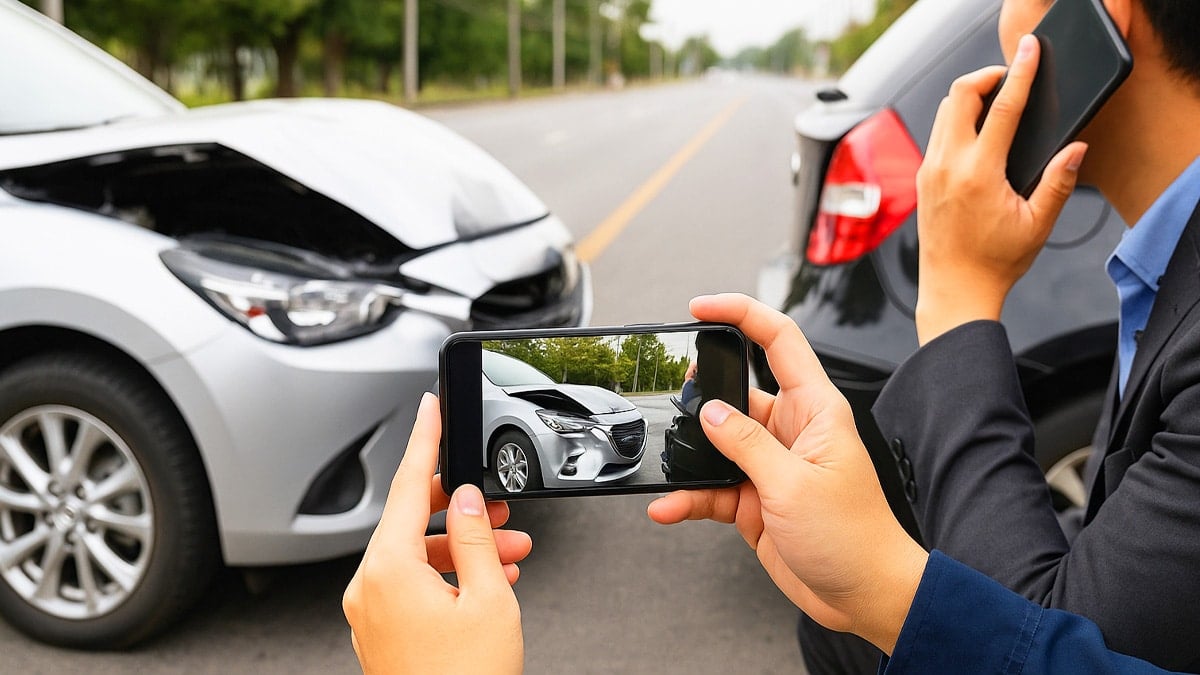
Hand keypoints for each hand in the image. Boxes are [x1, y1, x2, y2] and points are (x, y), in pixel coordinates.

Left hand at [344, 393, 531, 674]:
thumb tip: (463, 499)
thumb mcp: (488, 598)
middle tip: (494, 502)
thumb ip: (475, 538)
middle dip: (458, 509)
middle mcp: (369, 589)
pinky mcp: (384, 635)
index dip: (424, 440)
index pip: (405, 484)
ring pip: (416, 556)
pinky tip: (489, 579)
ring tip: (509, 549)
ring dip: (462, 548)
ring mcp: (373, 615)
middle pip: (410, 521)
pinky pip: (413, 586)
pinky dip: (449, 575)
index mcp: (387, 570)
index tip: (429, 407)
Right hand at [648, 294, 927, 654]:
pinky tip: (670, 505)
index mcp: (815, 409)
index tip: (701, 307)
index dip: (741, 313)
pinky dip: (689, 496)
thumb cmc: (855, 538)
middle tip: (677, 398)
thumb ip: (746, 445)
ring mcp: (772, 464)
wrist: (865, 595)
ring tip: (670, 461)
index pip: (779, 340)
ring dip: (692, 454)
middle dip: (703, 391)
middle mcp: (792, 430)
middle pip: (738, 390)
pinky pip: (712, 486)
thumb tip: (711, 413)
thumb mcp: (793, 484)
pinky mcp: (756, 498)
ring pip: (718, 442)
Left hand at [916, 34, 1086, 343]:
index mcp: (978, 173)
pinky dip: (955, 119)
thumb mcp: (1037, 223)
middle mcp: (947, 166)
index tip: (1030, 52)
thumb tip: (1076, 148)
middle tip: (1010, 76)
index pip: (1003, 108)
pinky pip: (936, 133)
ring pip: (944, 111)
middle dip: (985, 76)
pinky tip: (975, 129)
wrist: (954, 291)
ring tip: (996, 100)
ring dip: (968, 97)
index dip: (1020, 73)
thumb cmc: (994, 262)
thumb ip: (1058, 182)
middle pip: (959, 95)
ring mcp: (929, 171)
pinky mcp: (922, 180)